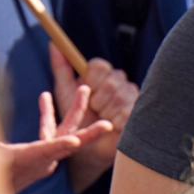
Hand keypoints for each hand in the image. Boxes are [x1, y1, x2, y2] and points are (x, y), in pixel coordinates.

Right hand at [3, 79, 112, 192]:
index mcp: (30, 160)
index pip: (46, 152)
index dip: (60, 145)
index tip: (75, 141)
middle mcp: (42, 159)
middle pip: (69, 142)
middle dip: (88, 132)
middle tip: (108, 124)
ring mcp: (45, 155)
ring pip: (64, 131)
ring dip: (74, 111)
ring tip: (83, 88)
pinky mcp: (42, 152)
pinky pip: (50, 131)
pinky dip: (48, 114)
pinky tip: (44, 96)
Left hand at [55, 46, 134, 187]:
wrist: (84, 148)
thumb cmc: (74, 120)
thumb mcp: (64, 92)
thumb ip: (61, 68)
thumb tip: (53, 44)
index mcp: (103, 76)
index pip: (100, 65)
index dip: (92, 78)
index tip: (85, 90)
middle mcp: (120, 84)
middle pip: (112, 79)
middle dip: (98, 98)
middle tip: (95, 109)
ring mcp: (133, 98)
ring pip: (122, 94)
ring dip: (107, 110)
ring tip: (103, 118)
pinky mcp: (140, 115)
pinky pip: (130, 110)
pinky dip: (116, 120)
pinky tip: (113, 125)